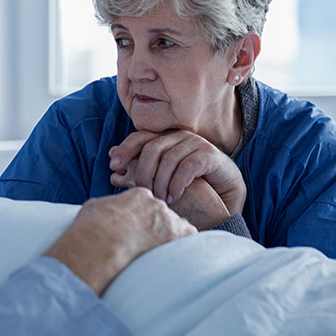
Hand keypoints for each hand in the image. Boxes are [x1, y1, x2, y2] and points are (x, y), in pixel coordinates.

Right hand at [44, 188, 195, 294]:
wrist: (100, 243)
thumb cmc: (91, 228)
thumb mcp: (94, 207)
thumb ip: (107, 206)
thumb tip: (104, 210)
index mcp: (138, 195)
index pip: (148, 204)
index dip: (143, 219)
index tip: (136, 231)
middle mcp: (156, 203)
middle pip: (163, 216)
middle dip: (157, 229)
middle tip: (145, 245)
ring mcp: (168, 218)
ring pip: (176, 228)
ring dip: (169, 239)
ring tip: (156, 253)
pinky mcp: (177, 234)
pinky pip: (190, 238)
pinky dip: (184, 245)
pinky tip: (174, 254)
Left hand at [109, 130, 245, 214]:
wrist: (224, 191)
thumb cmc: (187, 184)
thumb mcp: (160, 174)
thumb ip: (139, 165)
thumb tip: (112, 156)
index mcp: (164, 139)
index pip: (140, 138)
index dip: (125, 150)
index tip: (114, 167)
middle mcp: (178, 137)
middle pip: (152, 148)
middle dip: (142, 171)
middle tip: (141, 191)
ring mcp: (195, 143)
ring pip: (169, 159)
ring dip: (161, 182)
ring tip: (159, 199)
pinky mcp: (209, 154)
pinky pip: (187, 167)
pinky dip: (177, 183)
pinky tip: (173, 197)